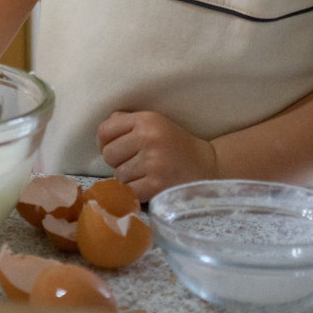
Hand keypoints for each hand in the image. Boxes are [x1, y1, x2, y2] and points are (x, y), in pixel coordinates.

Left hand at [97, 110, 218, 201]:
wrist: (209, 166)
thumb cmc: (175, 145)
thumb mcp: (154, 124)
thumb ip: (126, 123)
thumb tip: (102, 134)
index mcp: (146, 120)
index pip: (104, 131)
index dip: (105, 143)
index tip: (117, 149)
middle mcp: (148, 138)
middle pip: (108, 155)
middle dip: (118, 162)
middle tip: (135, 164)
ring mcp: (153, 162)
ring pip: (118, 175)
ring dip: (128, 179)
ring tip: (146, 175)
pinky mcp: (157, 185)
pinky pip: (130, 191)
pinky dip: (136, 192)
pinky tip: (149, 186)